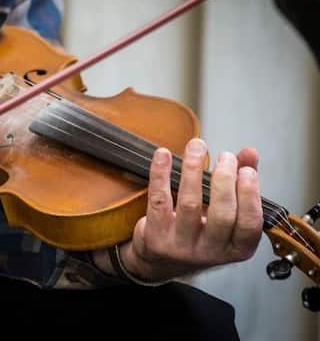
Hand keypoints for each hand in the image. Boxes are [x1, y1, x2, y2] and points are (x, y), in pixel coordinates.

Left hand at [119, 138, 262, 281]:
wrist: (159, 261)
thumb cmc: (199, 232)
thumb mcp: (224, 215)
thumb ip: (239, 183)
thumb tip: (249, 153)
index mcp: (234, 248)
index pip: (250, 225)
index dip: (250, 197)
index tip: (246, 171)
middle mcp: (210, 252)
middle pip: (222, 215)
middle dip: (224, 181)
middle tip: (225, 156)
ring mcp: (181, 247)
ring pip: (190, 205)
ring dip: (194, 170)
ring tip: (197, 146)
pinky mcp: (156, 237)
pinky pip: (159, 201)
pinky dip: (161, 175)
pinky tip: (163, 154)